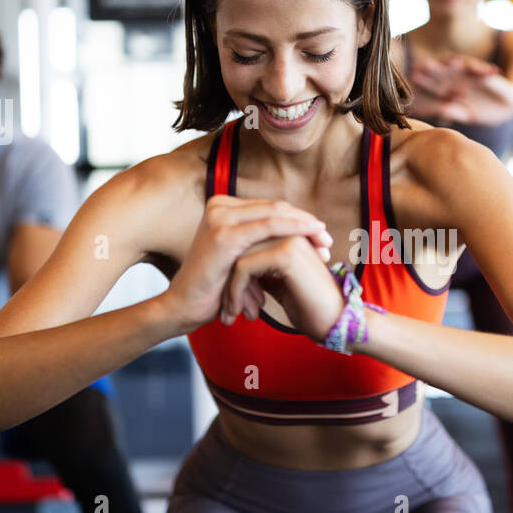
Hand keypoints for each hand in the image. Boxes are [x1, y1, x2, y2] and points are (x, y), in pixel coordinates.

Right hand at [161, 195, 331, 334]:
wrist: (185, 306)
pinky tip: (311, 238)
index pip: (269, 208)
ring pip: (275, 214)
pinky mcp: (224, 234)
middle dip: (305, 222)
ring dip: (304, 227)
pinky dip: (293, 230)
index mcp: (223, 208)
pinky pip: (268, 227)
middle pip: (275, 208)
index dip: (298, 219)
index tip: (321, 235)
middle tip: (328, 238)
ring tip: (324, 243)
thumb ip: (261, 241)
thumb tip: (299, 233)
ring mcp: (220, 217)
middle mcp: (218, 206)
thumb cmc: (215, 288)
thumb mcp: (241, 257)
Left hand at [222, 236, 342, 341]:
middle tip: (226, 309)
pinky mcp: (285, 253)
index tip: (229, 297)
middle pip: (241, 246)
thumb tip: (237, 267)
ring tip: (230, 314)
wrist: (335, 324)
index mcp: (291, 233)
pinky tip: (237, 312)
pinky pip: (244, 267)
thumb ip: (262, 270)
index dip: (235, 269)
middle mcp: (290, 230)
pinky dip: (236, 291)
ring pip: (238, 256)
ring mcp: (289, 238)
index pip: (249, 241)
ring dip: (231, 288)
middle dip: (229, 279)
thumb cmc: (309, 308)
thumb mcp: (280, 283)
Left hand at [408, 57, 512, 126]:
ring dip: (448, 65)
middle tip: (420, 67)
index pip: (435, 86)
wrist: (508, 105)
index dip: (425, 83)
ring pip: (457, 67)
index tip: (413, 79)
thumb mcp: (469, 114)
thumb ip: (455, 112)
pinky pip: (476, 68)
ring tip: (443, 63)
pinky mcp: (482, 72)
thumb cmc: (486, 112)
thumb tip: (441, 111)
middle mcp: (457, 80)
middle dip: (433, 70)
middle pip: (443, 73)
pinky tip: (458, 63)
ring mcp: (469, 74)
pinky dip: (471, 67)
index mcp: (451, 91)